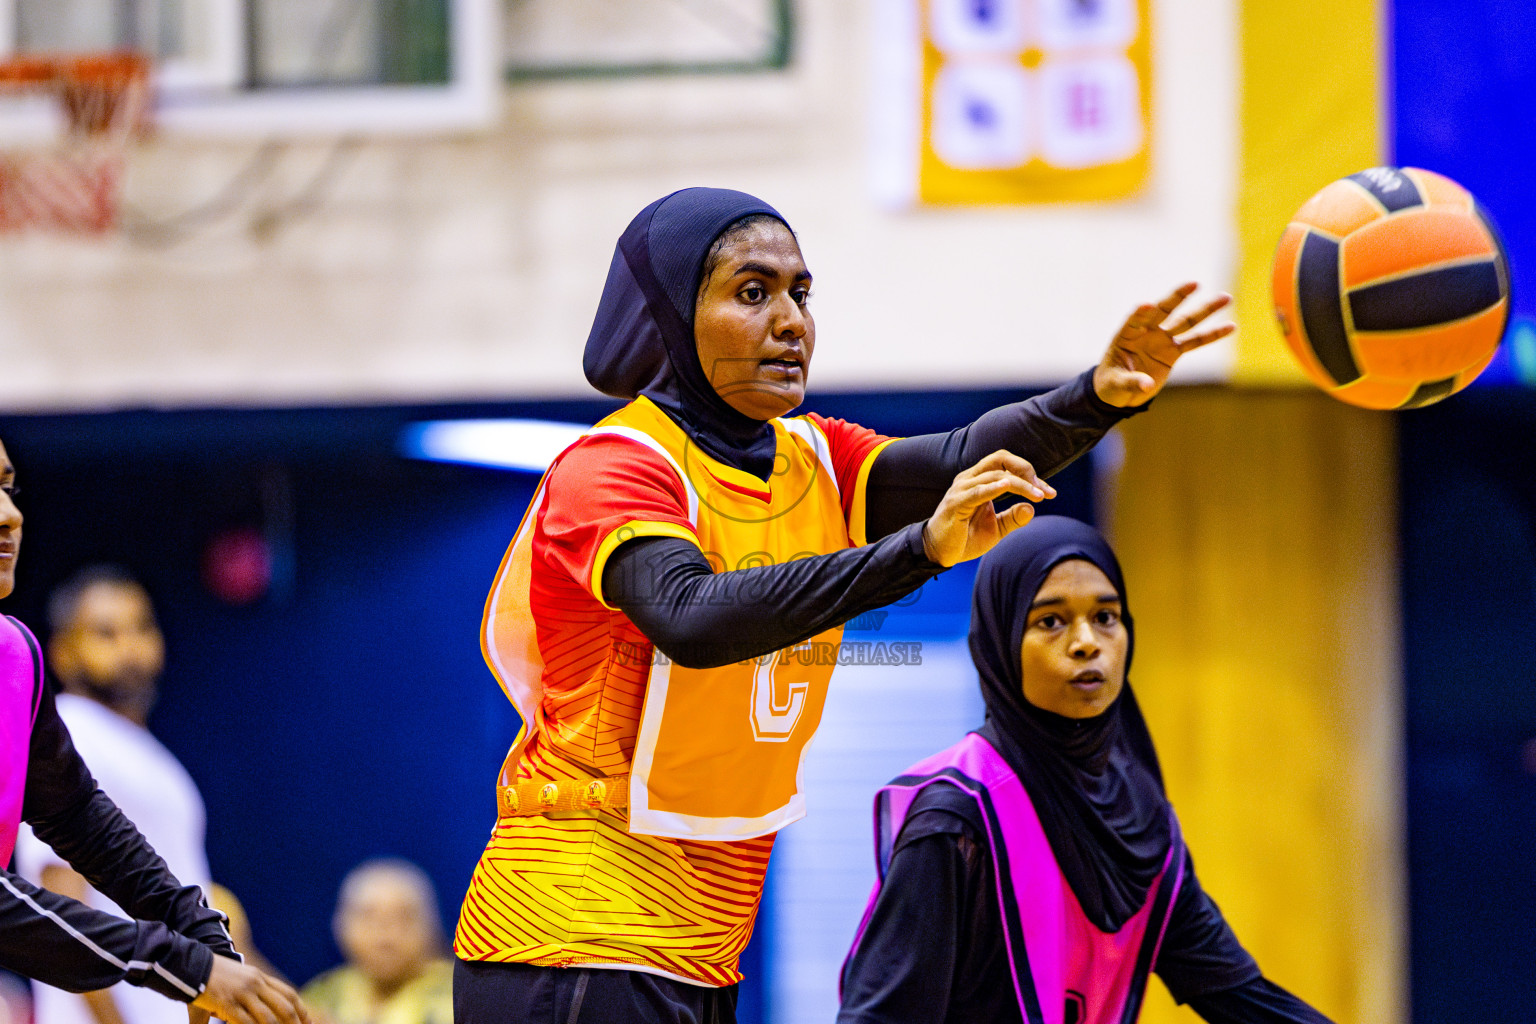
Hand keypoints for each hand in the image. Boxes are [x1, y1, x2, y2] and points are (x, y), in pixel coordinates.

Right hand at [190, 956, 309, 1023]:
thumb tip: (255, 1013)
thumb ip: (250, 994)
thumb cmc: (212, 976)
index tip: (308, 1022)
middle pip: (284, 1006)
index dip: (301, 1009)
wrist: (192, 965)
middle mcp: (255, 983)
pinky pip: (246, 1021)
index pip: (288, 994)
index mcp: (259, 977)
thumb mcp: (238, 979)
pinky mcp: (228, 1003)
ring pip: (268, 1017)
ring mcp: (243, 993)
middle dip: (295, 1022)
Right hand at [921, 451, 1053, 567]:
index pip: (1007, 465)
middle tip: (1044, 490)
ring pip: (994, 475)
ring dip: (1019, 484)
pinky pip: (977, 491)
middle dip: (1026, 470)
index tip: (1049, 493)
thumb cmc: (965, 538)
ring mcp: (961, 489)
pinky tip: (1008, 486)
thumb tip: (1032, 508)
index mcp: (979, 480)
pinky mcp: (955, 503)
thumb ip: (1013, 517)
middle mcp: (969, 479)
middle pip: (1000, 459)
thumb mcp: (996, 528)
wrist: (939, 554)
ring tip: (1037, 495)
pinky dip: (994, 487)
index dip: (1029, 474)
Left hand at [1093, 283, 1233, 406]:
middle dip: (1178, 298)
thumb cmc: (1110, 383)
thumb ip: (1130, 381)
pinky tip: (1230, 326)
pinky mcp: (1173, 352)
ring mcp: (1162, 339)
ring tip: (1226, 298)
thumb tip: (1147, 385)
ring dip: (1205, 310)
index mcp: (1126, 335)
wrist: (1120, 391)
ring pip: (1186, 321)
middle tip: (1194, 284)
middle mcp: (1146, 332)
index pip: (1134, 320)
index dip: (1140, 314)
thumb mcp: (1115, 384)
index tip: (1147, 305)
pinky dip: (1212, 335)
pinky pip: (1195, 341)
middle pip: (1164, 311)